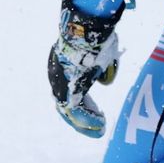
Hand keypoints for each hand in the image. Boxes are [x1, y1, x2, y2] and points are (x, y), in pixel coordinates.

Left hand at [47, 0, 122, 137]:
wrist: (85, 33)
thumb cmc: (94, 39)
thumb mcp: (100, 54)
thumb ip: (103, 69)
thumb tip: (105, 82)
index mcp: (63, 68)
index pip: (70, 89)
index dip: (83, 101)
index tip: (96, 109)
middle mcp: (58, 79)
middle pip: (68, 105)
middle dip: (82, 117)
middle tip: (97, 126)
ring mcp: (61, 87)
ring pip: (71, 112)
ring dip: (86, 123)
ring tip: (100, 129)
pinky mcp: (67, 94)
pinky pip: (77, 113)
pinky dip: (89, 121)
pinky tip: (100, 126)